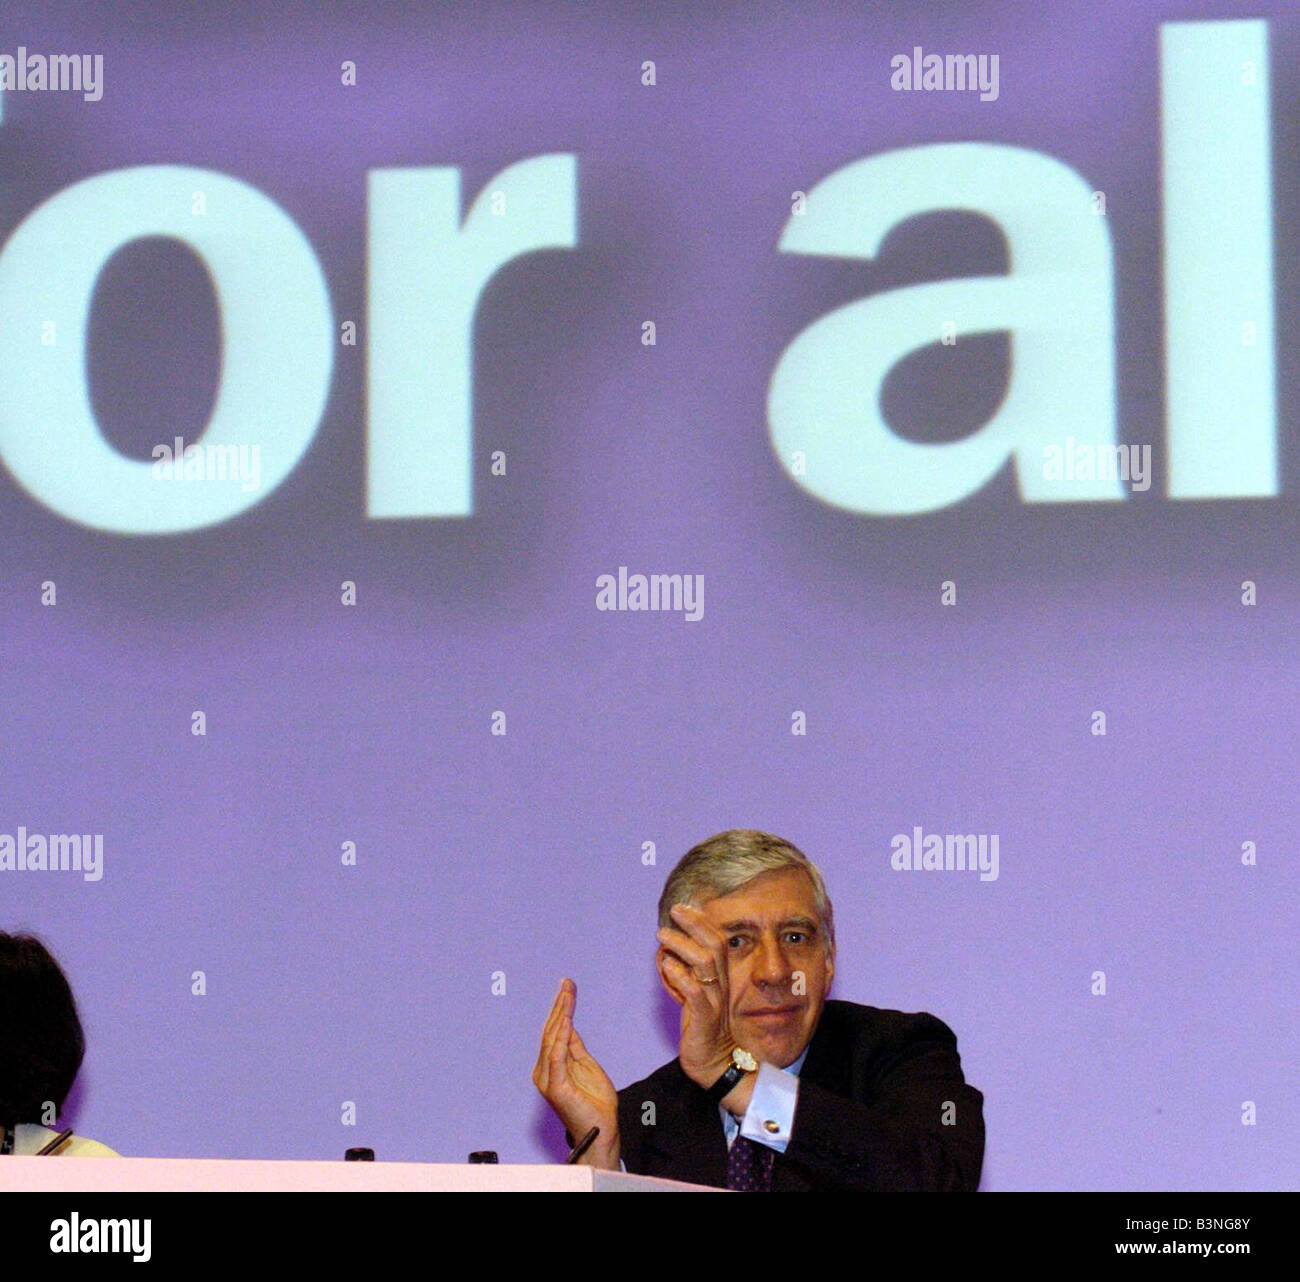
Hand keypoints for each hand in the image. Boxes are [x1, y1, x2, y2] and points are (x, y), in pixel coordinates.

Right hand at [532, 978, 619, 1167]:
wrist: (602, 1130)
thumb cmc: (595, 1102)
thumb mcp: (586, 1065)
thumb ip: (574, 1046)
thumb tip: (568, 1023)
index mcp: (551, 1065)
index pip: (554, 1030)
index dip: (560, 1007)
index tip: (567, 986)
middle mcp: (544, 1070)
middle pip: (551, 1031)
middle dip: (559, 1005)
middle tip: (567, 983)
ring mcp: (548, 1079)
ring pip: (552, 1039)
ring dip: (561, 1014)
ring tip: (567, 994)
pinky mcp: (557, 1087)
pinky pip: (558, 1056)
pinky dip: (561, 1036)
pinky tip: (567, 1019)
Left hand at [656, 904, 755, 1113]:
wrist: (719, 1066)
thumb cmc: (705, 1029)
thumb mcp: (698, 996)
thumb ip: (689, 975)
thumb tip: (672, 952)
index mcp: (720, 979)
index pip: (717, 942)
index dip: (702, 922)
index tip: (684, 907)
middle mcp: (720, 986)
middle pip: (715, 946)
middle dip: (695, 924)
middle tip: (675, 910)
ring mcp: (714, 1002)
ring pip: (705, 964)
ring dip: (683, 945)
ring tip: (663, 935)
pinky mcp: (705, 1020)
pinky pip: (696, 994)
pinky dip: (680, 976)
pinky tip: (666, 965)